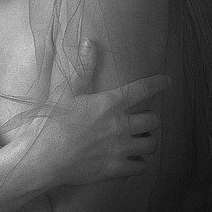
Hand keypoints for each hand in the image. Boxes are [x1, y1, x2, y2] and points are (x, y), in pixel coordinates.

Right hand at [23, 40, 165, 188]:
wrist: (43, 156)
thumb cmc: (53, 121)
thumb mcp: (67, 90)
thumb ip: (84, 67)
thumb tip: (90, 42)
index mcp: (110, 103)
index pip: (142, 90)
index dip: (158, 84)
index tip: (167, 81)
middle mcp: (121, 125)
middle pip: (153, 121)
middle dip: (151, 119)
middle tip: (142, 119)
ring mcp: (120, 149)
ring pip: (151, 144)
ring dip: (148, 140)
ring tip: (140, 139)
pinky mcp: (116, 169)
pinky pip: (141, 167)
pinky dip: (140, 163)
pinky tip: (132, 159)